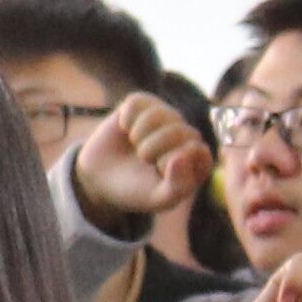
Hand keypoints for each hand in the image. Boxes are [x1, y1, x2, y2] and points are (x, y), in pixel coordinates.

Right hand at [68, 91, 205, 234]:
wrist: (102, 179)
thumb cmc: (137, 190)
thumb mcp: (160, 198)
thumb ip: (178, 186)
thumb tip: (182, 157)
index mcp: (198, 159)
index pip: (197, 149)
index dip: (171, 160)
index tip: (158, 170)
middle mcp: (186, 134)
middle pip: (179, 131)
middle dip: (154, 148)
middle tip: (144, 159)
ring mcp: (167, 117)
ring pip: (158, 114)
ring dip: (140, 133)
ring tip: (136, 144)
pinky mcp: (144, 104)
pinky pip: (137, 102)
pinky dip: (126, 119)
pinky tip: (126, 129)